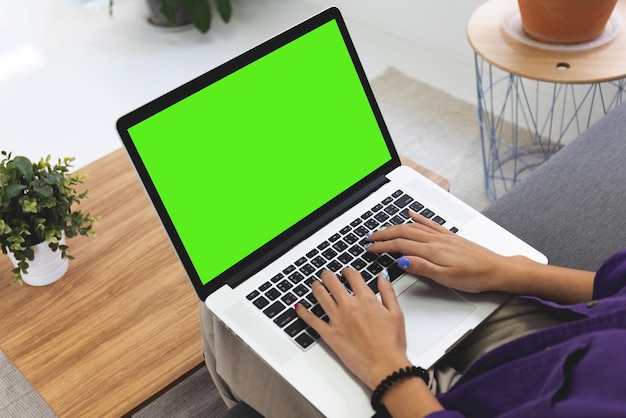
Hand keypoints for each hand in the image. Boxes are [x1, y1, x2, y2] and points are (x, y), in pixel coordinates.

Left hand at [295, 268, 409, 389]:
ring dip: (316, 287)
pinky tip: (299, 307)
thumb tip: (382, 276)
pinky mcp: (329, 334)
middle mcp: (349, 306)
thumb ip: (388, 292)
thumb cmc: (391, 344)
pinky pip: (312, 320)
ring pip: (320, 295)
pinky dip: (303, 312)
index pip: (352, 276)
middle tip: (326, 275)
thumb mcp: (396, 313)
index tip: (346, 271)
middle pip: (332, 282)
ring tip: (316, 285)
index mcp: (366, 299)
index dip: (347, 270)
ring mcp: (337, 319)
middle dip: (328, 275)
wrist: (384, 365)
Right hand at [366, 211, 514, 292]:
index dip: (382, 246)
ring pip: (413, 227)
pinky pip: (429, 223)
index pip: (400, 246)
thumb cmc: (475, 277)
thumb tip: (401, 261)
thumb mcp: (446, 278)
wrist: (497, 269)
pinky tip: (411, 213)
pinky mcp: (449, 236)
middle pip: (403, 232)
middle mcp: (436, 240)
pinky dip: (417, 217)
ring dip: (395, 227)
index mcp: (432, 250)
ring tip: (382, 230)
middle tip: (369, 238)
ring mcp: (443, 236)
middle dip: (383, 234)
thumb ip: (422, 267)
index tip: (369, 249)